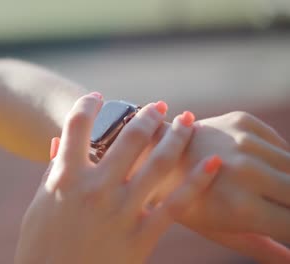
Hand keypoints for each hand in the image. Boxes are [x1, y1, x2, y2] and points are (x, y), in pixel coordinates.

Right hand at [15, 94, 220, 263]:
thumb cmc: (40, 245)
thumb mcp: (40, 204)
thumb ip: (53, 172)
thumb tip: (56, 142)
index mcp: (65, 177)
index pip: (78, 125)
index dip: (89, 104)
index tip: (98, 97)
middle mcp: (96, 188)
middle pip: (129, 137)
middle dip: (148, 115)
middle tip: (159, 106)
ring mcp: (121, 211)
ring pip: (158, 162)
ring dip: (176, 136)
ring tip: (186, 120)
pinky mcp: (142, 235)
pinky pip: (176, 203)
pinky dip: (197, 180)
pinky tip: (212, 162)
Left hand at [155, 111, 289, 262]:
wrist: (150, 156)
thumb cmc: (184, 201)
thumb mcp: (218, 231)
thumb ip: (260, 247)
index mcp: (241, 207)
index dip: (289, 227)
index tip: (282, 226)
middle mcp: (247, 171)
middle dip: (289, 203)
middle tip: (273, 206)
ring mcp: (244, 142)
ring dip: (285, 180)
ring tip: (262, 189)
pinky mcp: (241, 120)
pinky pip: (278, 143)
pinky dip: (275, 157)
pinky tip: (254, 164)